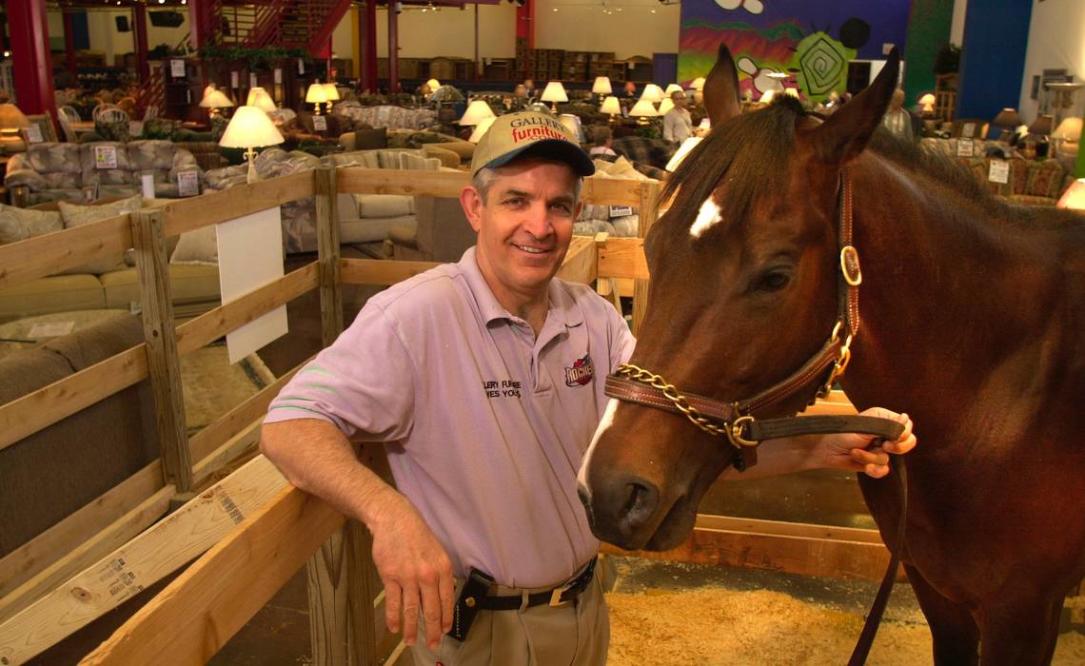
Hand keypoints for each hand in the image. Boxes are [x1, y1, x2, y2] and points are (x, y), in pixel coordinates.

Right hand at [368, 487, 453, 649]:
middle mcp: (428, 574)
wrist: (395, 519)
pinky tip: (394, 628)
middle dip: (433, 630)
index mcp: (443, 568)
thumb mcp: (437, 552)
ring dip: (412, 629)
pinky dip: (393, 617)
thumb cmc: (417, 535)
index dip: (446, 618)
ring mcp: (408, 576)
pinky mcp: (390, 576)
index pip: (447, 600)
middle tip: (433, 644)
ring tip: (411, 641)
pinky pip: (393, 602)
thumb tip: (442, 597)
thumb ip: (440, 574)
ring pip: (412, 609)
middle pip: (431, 609)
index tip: (445, 631)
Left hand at [817, 408, 915, 477]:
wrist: (827, 450)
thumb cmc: (843, 433)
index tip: (892, 438)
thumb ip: (887, 425)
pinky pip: (883, 470)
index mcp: (884, 419)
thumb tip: (905, 418)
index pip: (907, 426)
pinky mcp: (874, 463)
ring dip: (871, 457)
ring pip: (889, 458)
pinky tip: (866, 468)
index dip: (903, 435)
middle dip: (896, 448)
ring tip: (856, 452)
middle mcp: (885, 434)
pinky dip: (874, 470)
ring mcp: (880, 449)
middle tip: (884, 446)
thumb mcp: (866, 426)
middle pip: (907, 443)